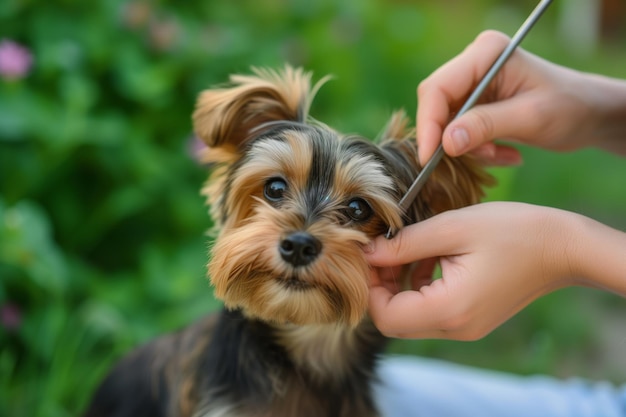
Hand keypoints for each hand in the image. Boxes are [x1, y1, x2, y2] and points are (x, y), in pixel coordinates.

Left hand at [367, 202, 589, 339]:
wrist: (563, 247)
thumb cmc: (513, 231)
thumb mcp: (452, 228)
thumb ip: (405, 243)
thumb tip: (367, 251)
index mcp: (450, 310)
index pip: (385, 317)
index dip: (369, 286)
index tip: (369, 254)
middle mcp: (455, 328)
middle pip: (395, 320)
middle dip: (382, 285)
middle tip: (384, 249)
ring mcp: (465, 327)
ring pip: (411, 316)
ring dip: (400, 284)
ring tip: (407, 249)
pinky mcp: (471, 319)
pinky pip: (431, 311)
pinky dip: (420, 286)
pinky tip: (429, 257)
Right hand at [416, 30, 625, 165]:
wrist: (589, 115)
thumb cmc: (570, 108)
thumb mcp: (529, 118)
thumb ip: (485, 126)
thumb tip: (445, 142)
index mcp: (486, 53)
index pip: (438, 88)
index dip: (429, 123)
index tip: (430, 157)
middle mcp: (474, 64)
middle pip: (437, 105)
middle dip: (451, 138)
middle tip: (477, 158)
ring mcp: (473, 85)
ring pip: (446, 123)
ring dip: (470, 148)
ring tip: (503, 155)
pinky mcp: (475, 104)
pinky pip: (459, 132)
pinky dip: (478, 150)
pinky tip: (507, 153)